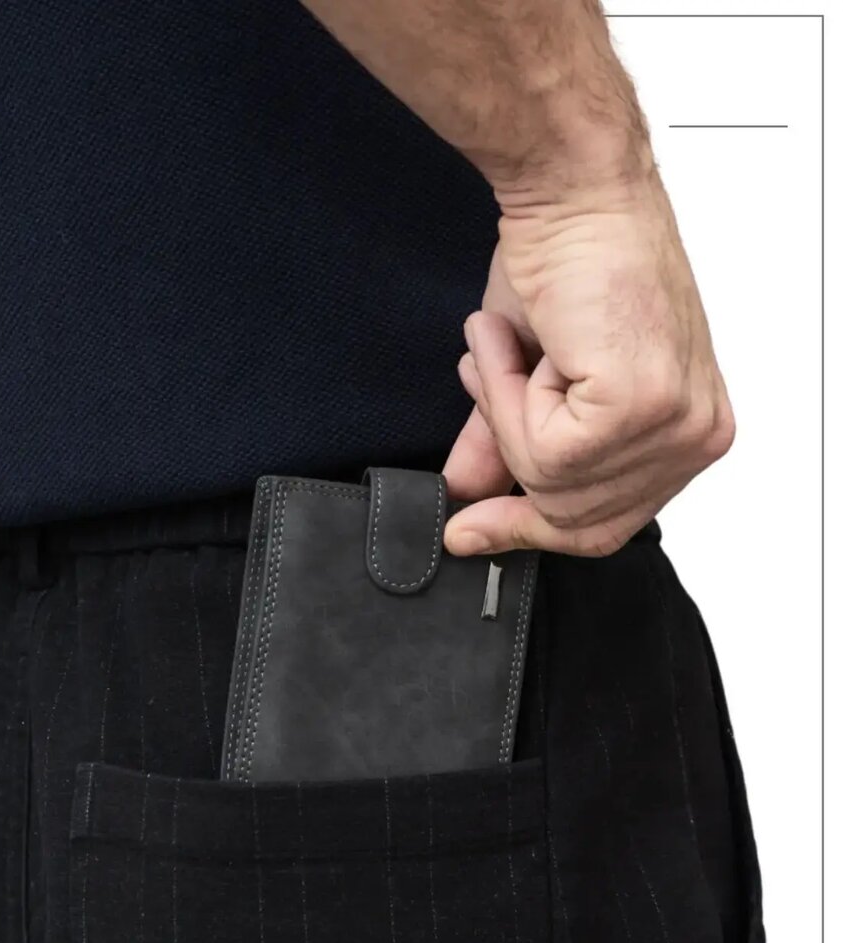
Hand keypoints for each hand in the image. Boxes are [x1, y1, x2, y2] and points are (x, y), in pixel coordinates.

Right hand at [442, 170, 735, 556]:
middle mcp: (697, 436)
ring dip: (506, 409)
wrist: (574, 189)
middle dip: (511, 450)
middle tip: (490, 375)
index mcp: (690, 432)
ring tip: (512, 343)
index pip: (609, 524)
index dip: (531, 529)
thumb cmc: (573, 261)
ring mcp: (676, 425)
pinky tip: (523, 341)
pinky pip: (542, 452)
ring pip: (552, 485)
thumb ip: (508, 446)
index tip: (469, 532)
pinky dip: (507, 394)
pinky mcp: (640, 406)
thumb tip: (467, 495)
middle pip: (576, 519)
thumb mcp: (535, 378)